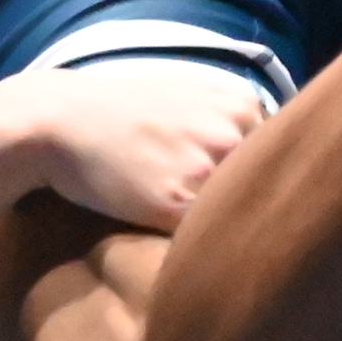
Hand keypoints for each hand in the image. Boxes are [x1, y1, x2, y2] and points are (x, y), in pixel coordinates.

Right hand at [15, 64, 265, 231]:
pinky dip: (206, 246)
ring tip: (214, 238)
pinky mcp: (177, 207)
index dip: (268, 179)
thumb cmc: (121, 112)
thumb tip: (272, 158)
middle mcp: (232, 132)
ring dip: (233, 229)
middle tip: (243, 223)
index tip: (258, 196)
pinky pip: (211, 237)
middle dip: (257, 205)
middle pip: (272, 185)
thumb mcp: (186, 94)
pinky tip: (191, 246)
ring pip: (243, 214)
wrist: (58, 122)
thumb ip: (231, 119)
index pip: (283, 154)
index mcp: (241, 103)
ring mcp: (206, 170)